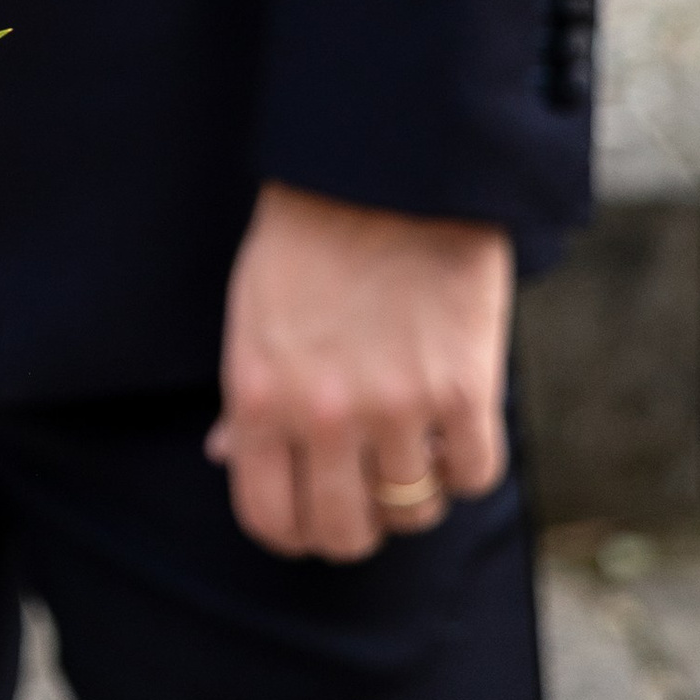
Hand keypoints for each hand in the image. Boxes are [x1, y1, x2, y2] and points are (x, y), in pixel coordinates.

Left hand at [208, 182, 513, 563]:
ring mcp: (398, 406)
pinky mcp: (465, 390)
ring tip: (412, 445)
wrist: (385, 165)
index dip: (293, 531)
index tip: (312, 515)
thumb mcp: (252, 310)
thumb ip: (245, 393)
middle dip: (354, 523)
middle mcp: (324, 414)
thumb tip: (227, 455)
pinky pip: (472, 476)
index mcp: (259, 395)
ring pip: (412, 512)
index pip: (269, 518)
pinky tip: (453, 425)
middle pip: (343, 534)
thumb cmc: (308, 233)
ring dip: (413, 490)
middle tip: (367, 491)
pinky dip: (465, 462)